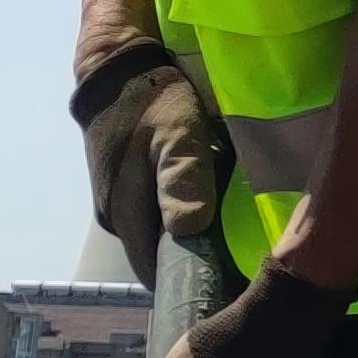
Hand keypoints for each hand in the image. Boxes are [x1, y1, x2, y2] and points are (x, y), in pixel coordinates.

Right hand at [74, 53, 229, 288]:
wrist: (116, 68)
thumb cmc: (150, 99)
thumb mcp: (176, 131)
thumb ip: (183, 175)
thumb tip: (187, 228)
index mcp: (124, 214)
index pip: (156, 275)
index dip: (191, 285)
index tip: (232, 289)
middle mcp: (114, 218)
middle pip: (158, 261)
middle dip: (195, 268)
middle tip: (243, 267)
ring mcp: (114, 203)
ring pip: (157, 240)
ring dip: (189, 245)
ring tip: (234, 244)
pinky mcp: (120, 189)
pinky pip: (154, 219)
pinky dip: (181, 222)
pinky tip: (212, 215)